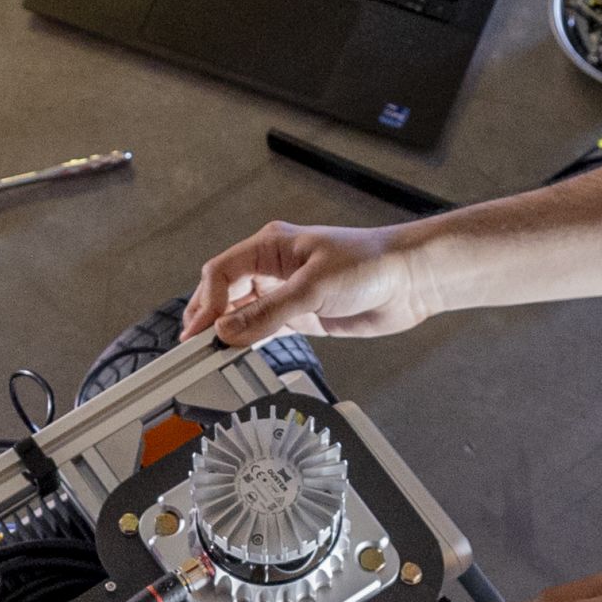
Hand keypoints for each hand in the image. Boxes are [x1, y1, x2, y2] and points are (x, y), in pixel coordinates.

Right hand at [180, 220, 438, 347]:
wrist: (410, 281)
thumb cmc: (370, 263)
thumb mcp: (314, 288)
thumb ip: (269, 313)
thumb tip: (228, 331)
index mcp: (271, 246)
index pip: (221, 272)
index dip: (206, 302)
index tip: (200, 331)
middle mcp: (273, 269)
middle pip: (224, 293)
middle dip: (206, 317)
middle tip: (192, 347)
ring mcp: (285, 293)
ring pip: (241, 313)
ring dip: (225, 333)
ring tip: (208, 355)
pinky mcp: (300, 315)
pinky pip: (262, 329)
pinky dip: (247, 342)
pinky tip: (236, 355)